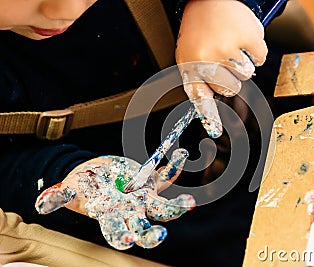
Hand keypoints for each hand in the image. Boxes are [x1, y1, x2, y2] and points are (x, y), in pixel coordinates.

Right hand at [35, 149, 194, 249]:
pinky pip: (166, 177)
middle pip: (144, 228)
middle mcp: (130, 211)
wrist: (96, 175)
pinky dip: (174, 167)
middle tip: (161, 236)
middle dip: (153, 235)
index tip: (128, 241)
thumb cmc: (82, 186)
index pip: (115, 232)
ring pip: (163, 208)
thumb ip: (59, 196)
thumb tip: (41, 203)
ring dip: (176, 206)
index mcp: (109, 216)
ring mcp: (143, 198)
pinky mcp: (151, 182)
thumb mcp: (69, 190)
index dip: (121, 237)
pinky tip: (180, 154)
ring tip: (189, 202)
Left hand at [176, 0, 267, 137]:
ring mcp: (229, 48)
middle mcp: (208, 59)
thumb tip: (209, 117)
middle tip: (221, 57)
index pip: (201, 96)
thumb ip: (199, 84)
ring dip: (241, 62)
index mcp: (190, 65)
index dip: (210, 116)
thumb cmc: (199, 31)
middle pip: (231, 88)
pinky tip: (241, 38)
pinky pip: (259, 58)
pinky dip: (254, 50)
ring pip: (246, 74)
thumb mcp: (189, 57)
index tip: (215, 131)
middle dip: (229, 76)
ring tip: (229, 43)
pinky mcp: (248, 37)